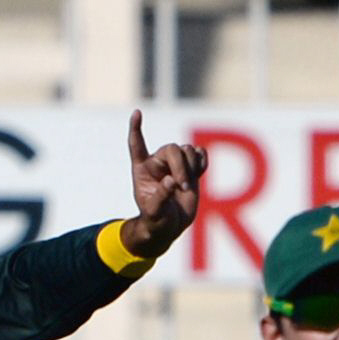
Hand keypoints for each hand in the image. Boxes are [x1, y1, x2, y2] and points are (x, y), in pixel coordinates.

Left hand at [120, 110, 206, 260]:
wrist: (170, 226)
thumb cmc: (156, 220)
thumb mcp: (153, 213)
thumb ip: (160, 196)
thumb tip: (171, 180)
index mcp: (142, 169)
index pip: (136, 144)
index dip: (136, 128)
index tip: (136, 113)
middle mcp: (158, 163)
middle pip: (173, 149)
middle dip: (181, 166)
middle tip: (183, 186)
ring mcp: (175, 165)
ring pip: (188, 150)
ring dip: (192, 166)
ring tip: (188, 185)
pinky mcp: (191, 170)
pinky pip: (200, 154)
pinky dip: (203, 161)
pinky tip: (199, 173)